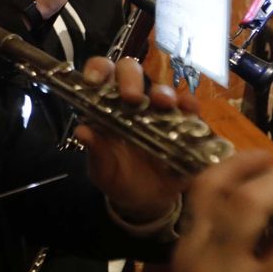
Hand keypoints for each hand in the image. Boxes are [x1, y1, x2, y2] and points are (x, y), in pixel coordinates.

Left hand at [74, 57, 197, 220]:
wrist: (145, 202)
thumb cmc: (118, 179)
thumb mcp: (102, 170)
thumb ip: (95, 152)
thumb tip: (82, 131)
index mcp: (107, 106)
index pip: (102, 75)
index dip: (98, 69)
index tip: (95, 79)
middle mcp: (133, 103)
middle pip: (133, 73)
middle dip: (132, 78)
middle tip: (131, 97)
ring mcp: (159, 112)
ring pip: (162, 89)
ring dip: (163, 92)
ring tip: (162, 102)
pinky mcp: (183, 125)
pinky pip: (189, 109)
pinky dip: (190, 105)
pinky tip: (188, 108)